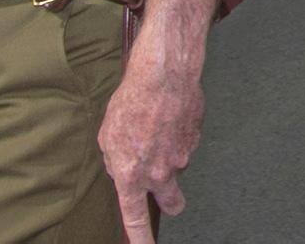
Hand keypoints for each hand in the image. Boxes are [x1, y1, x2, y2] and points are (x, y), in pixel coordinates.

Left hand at [98, 54, 205, 242]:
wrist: (164, 76)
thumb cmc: (131, 103)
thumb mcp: (108, 136)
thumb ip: (116, 162)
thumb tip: (124, 171)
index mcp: (133, 175)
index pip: (135, 217)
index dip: (140, 238)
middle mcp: (161, 172)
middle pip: (172, 201)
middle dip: (171, 202)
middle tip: (170, 199)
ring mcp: (183, 155)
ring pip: (176, 165)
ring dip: (168, 155)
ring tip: (155, 127)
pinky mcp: (196, 138)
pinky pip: (185, 144)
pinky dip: (177, 135)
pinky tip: (168, 117)